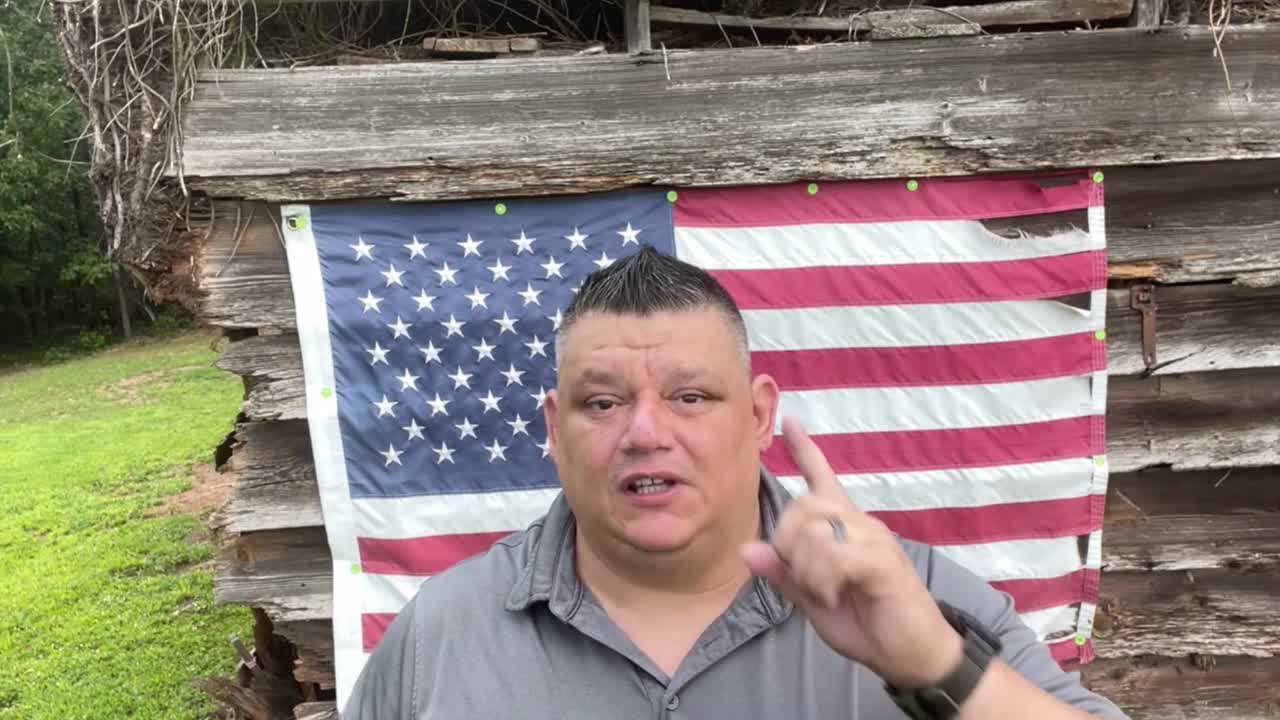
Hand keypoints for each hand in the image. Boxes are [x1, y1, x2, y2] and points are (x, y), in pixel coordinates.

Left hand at [741, 417, 963, 688]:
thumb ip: (784, 575)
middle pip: (803, 504)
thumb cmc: (866, 624)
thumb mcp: (813, 602)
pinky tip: (835, 596)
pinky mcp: (883, 559)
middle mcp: (859, 523)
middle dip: (789, 543)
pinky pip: (835, 555)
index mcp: (843, 528)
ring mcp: (874, 538)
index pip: (821, 479)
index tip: (789, 421)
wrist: (912, 655)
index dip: (804, 450)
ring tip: (825, 592)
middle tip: (805, 580)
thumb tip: (747, 550)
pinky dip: (824, 580)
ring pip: (815, 528)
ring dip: (807, 567)